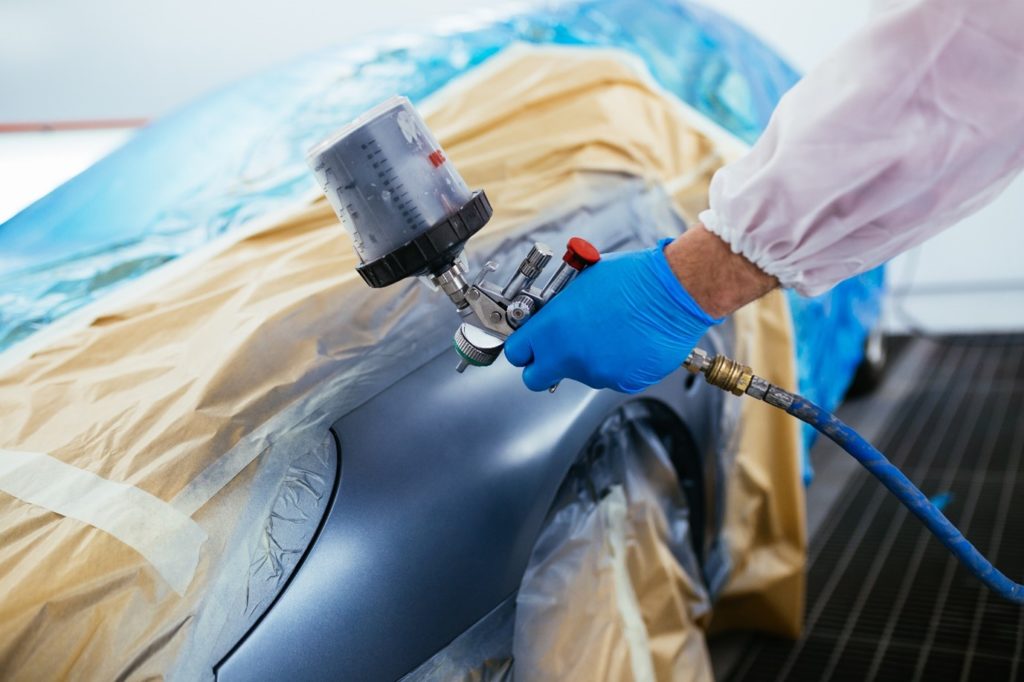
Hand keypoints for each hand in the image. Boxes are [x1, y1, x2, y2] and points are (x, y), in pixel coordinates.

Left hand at [503, 239, 721, 392]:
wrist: (673, 292)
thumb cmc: (632, 278)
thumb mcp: (580, 283)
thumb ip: (558, 308)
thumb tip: (549, 316)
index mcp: (552, 329)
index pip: (516, 353)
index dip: (523, 348)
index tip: (529, 344)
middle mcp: (569, 357)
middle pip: (536, 378)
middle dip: (542, 366)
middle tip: (558, 349)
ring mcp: (596, 373)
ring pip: (579, 375)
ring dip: (587, 359)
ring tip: (610, 331)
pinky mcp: (622, 383)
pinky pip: (610, 377)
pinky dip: (615, 364)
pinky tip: (628, 341)